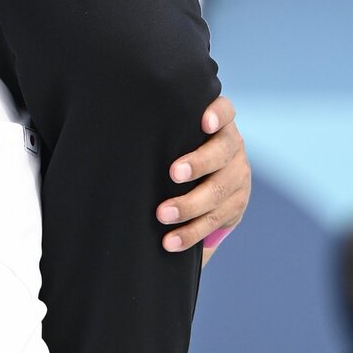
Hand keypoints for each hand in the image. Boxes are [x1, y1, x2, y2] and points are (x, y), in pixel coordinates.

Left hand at [157, 95, 250, 258]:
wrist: (205, 184)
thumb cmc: (176, 153)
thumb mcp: (176, 138)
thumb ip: (163, 134)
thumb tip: (115, 132)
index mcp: (219, 126)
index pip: (225, 111)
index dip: (218, 115)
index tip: (204, 123)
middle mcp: (233, 148)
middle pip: (222, 152)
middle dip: (198, 163)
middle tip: (173, 173)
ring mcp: (237, 177)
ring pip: (219, 190)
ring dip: (190, 205)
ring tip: (163, 214)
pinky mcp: (236, 206)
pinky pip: (215, 221)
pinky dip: (191, 232)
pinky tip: (171, 241)